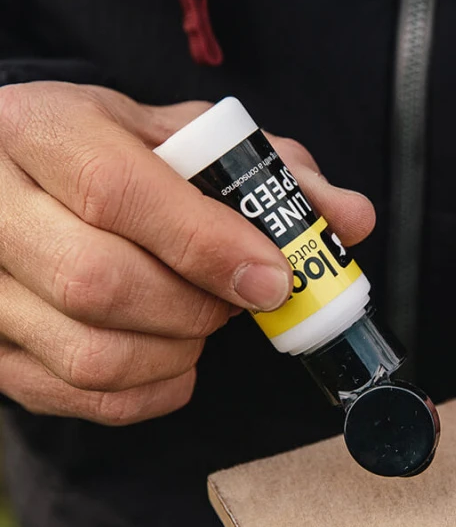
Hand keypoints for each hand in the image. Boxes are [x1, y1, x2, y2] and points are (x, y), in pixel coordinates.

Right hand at [0, 82, 373, 424]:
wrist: (27, 182)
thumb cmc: (115, 156)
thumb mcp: (183, 139)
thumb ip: (269, 172)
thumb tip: (352, 218)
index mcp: (38, 127)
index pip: (116, 191)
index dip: (207, 244)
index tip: (273, 277)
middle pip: (97, 282)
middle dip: (195, 307)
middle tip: (240, 299)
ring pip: (89, 355)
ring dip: (176, 352)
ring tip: (200, 320)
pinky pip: (78, 399)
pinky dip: (150, 393)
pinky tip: (174, 358)